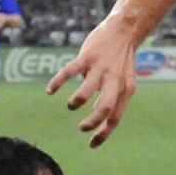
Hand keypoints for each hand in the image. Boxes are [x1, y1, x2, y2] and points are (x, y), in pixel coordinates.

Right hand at [47, 23, 137, 147]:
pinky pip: (69, 71)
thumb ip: (112, 98)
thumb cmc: (121, 61)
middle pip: (105, 108)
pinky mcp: (87, 56)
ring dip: (76, 102)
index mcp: (125, 90)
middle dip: (92, 122)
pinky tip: (51, 90)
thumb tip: (97, 116)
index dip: (103, 134)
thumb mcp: (123, 81)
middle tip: (81, 128)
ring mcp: (100, 68)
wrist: (124, 30)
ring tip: (71, 106)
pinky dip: (57, 82)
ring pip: (86, 91)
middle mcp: (114, 80)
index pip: (115, 117)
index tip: (91, 144)